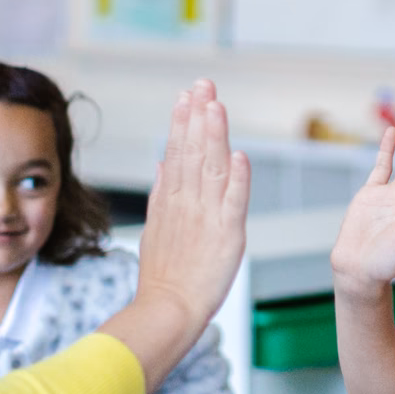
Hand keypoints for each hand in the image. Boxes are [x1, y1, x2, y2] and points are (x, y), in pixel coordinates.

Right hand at [137, 80, 250, 327]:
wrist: (168, 310)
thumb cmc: (164, 277)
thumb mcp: (155, 228)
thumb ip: (161, 194)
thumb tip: (162, 163)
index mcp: (172, 201)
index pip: (178, 153)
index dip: (183, 122)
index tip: (186, 95)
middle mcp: (188, 203)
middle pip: (193, 152)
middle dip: (198, 115)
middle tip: (203, 84)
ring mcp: (207, 217)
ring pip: (211, 168)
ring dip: (214, 136)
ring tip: (215, 105)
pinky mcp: (228, 236)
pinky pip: (233, 203)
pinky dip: (237, 179)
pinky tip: (239, 156)